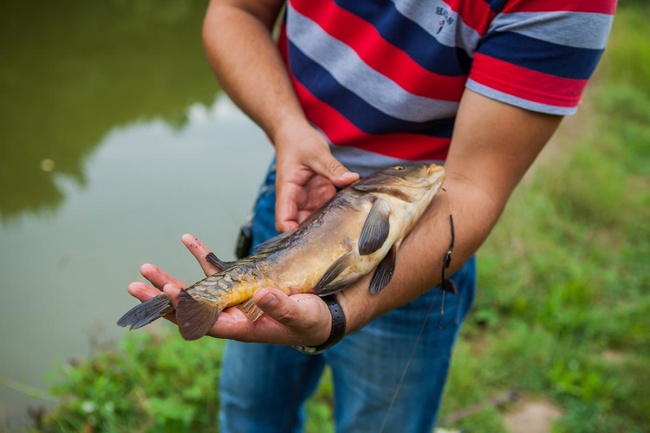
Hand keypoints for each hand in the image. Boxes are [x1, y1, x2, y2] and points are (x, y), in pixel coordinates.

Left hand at [127, 234, 332, 345]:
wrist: (321, 314)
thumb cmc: (312, 319)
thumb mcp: (302, 315)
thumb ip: (282, 307)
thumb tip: (261, 294)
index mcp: (242, 327)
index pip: (204, 320)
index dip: (183, 308)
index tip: (164, 292)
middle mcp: (230, 315)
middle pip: (188, 309)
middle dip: (162, 298)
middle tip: (135, 287)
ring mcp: (232, 301)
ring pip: (195, 290)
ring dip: (171, 279)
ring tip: (145, 267)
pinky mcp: (239, 286)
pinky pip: (215, 271)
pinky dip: (201, 256)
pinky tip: (187, 238)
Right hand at [273, 124, 358, 231]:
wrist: (294, 132)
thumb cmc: (297, 140)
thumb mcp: (316, 152)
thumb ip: (333, 167)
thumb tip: (351, 179)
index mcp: (288, 191)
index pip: (284, 220)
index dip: (292, 234)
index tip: (310, 242)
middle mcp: (297, 199)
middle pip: (301, 225)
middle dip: (315, 235)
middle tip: (337, 240)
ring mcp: (309, 198)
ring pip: (317, 219)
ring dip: (329, 225)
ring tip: (347, 231)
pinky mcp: (319, 193)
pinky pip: (328, 207)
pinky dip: (338, 212)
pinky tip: (352, 216)